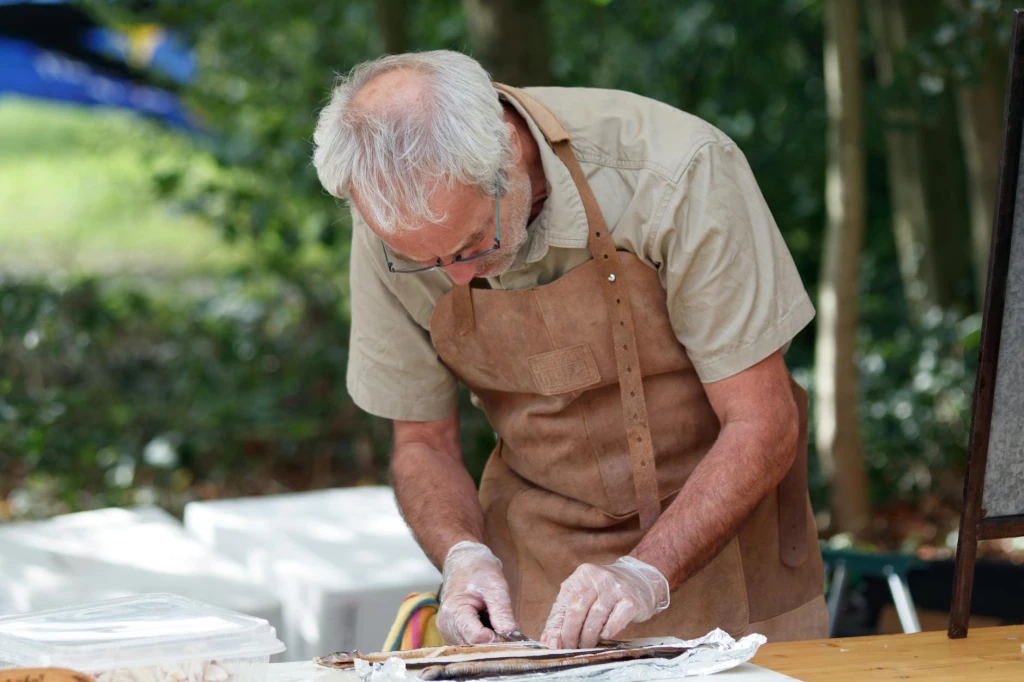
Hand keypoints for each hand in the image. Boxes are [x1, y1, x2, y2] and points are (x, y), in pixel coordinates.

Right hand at [437, 541, 518, 643]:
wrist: (464, 562)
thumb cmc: (479, 571)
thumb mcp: (495, 586)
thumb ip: (502, 611)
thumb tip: (511, 633)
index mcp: (454, 611)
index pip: (477, 638)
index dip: (497, 638)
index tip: (513, 631)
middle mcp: (446, 625)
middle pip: (475, 645)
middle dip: (495, 640)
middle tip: (508, 625)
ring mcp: (447, 630)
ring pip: (473, 647)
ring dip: (489, 639)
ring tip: (495, 620)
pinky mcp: (452, 633)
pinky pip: (470, 643)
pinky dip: (483, 637)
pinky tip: (488, 623)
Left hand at [541, 556, 669, 648]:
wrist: (642, 579)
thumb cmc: (607, 591)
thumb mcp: (584, 595)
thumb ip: (564, 614)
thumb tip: (548, 639)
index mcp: (581, 576)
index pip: (563, 604)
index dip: (557, 627)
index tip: (555, 644)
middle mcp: (598, 578)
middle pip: (577, 610)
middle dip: (571, 634)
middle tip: (571, 647)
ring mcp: (616, 588)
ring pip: (595, 617)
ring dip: (588, 637)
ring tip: (586, 645)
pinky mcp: (631, 600)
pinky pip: (616, 620)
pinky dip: (607, 632)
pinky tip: (604, 636)